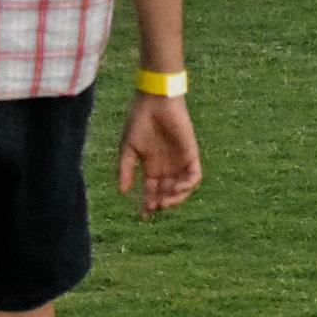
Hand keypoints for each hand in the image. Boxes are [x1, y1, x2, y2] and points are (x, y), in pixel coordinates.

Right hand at [118, 94, 201, 217]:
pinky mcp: (191, 153)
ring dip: (176, 198)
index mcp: (151, 166)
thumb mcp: (128, 149)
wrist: (154, 102)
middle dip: (162, 203)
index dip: (148, 203)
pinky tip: (177, 188)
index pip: (152, 191)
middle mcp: (167, 166)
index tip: (143, 215)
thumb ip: (125, 170)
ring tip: (165, 202)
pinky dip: (188, 185)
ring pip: (183, 187)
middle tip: (154, 207)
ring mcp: (179, 160)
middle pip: (167, 193)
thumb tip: (122, 192)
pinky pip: (194, 175)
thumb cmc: (139, 121)